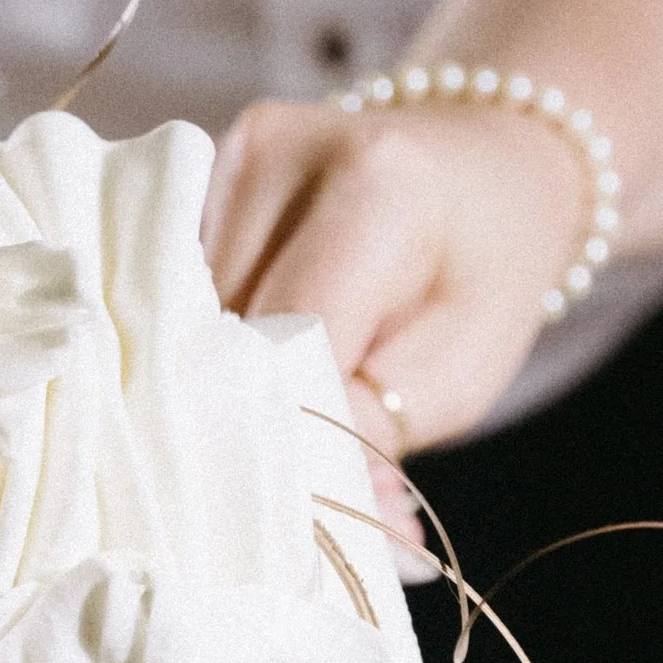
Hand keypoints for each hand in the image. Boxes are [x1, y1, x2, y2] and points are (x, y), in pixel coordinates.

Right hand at [205, 94, 590, 544]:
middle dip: (249, 420)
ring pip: (184, 318)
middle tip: (287, 488)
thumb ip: (372, 434)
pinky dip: (208, 344)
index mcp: (375, 188)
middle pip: (222, 332)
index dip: (285, 434)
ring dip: (221, 384)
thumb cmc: (482, 276)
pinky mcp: (199, 167)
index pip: (290, 343)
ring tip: (276, 417)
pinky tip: (244, 366)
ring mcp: (230, 151)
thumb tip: (306, 510)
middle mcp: (281, 151)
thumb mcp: (462, 372)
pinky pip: (176, 290)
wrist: (486, 167)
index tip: (298, 512)